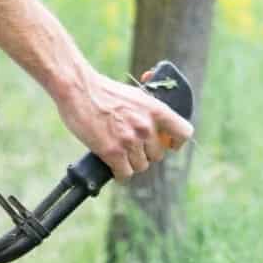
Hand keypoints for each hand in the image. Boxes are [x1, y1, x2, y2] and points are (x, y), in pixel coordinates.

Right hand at [59, 70, 193, 180]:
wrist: (78, 89)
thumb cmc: (104, 91)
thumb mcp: (135, 95)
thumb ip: (148, 110)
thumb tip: (157, 121)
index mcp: (156, 110)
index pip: (184, 133)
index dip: (177, 142)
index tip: (169, 145)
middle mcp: (146, 127)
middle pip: (157, 155)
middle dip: (145, 153)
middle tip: (131, 146)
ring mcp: (130, 140)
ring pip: (141, 166)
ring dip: (131, 163)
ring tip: (120, 154)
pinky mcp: (113, 152)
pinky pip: (125, 174)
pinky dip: (119, 174)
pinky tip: (113, 167)